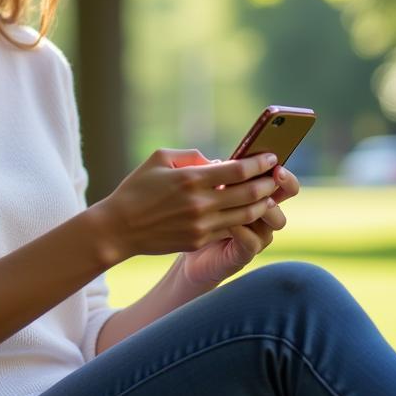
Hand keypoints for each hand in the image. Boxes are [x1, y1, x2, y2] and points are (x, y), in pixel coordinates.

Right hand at [92, 149, 280, 266]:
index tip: (271, 158)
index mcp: (191, 178)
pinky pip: (230, 229)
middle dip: (268, 183)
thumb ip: (191, 155)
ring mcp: (201, 225)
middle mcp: (200, 203)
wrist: (119, 228)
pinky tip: (249, 212)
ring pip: (245, 214)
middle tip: (277, 175)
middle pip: (249, 193)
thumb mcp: (159, 158)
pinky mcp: (198, 241)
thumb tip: (217, 161)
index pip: (238, 170)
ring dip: (262, 204)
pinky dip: (244, 220)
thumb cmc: (136, 188)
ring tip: (269, 195)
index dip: (259, 163)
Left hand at [180, 162, 300, 287]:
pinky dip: (244, 231)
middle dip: (281, 183)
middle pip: (286, 196)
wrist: (177, 244)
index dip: (282, 172)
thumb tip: (217, 162)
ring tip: (247, 198)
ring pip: (276, 220)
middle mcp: (260, 213)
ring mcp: (255, 234)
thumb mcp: (198, 188)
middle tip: (272, 175)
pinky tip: (229, 223)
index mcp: (253, 192)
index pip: (280, 179)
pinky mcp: (242, 253)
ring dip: (264, 207)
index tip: (272, 159)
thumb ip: (209, 174)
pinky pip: (253, 242)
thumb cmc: (190, 210)